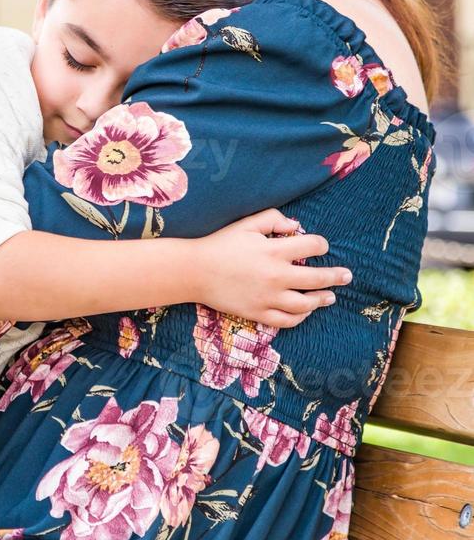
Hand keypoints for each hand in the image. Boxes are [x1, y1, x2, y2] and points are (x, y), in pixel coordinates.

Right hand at [190, 209, 351, 327]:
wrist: (194, 271)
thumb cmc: (220, 244)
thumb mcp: (246, 224)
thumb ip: (273, 219)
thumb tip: (295, 226)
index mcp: (274, 250)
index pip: (312, 246)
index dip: (320, 245)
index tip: (320, 247)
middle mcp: (275, 276)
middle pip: (318, 278)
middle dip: (336, 276)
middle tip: (346, 276)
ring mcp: (267, 297)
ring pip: (306, 304)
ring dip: (322, 300)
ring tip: (329, 297)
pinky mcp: (257, 312)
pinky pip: (286, 320)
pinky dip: (300, 317)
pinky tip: (306, 311)